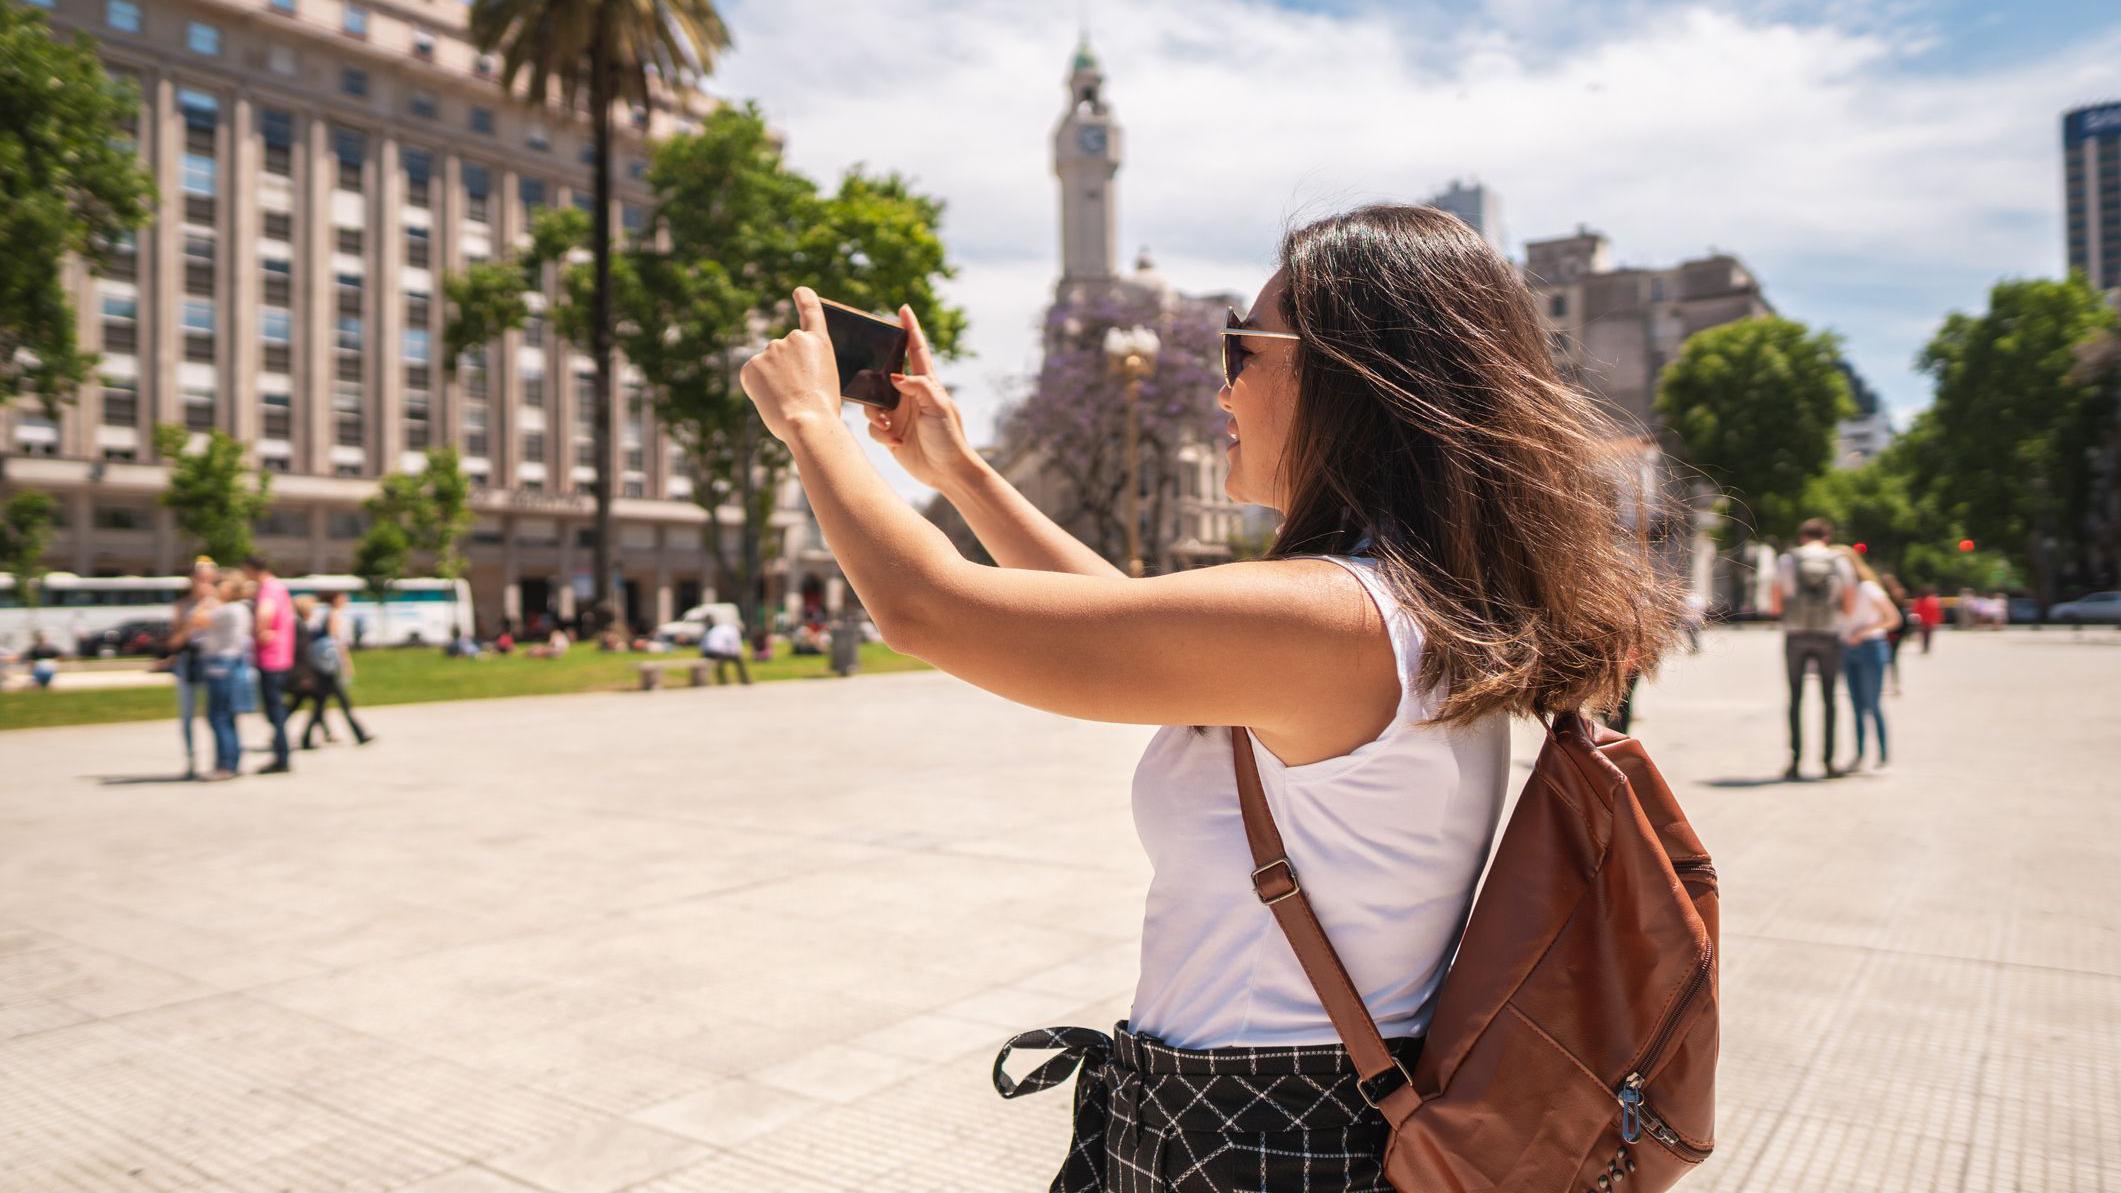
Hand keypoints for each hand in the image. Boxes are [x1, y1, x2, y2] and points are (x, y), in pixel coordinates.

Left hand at [739, 288, 844, 441]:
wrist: (809, 422)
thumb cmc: (821, 410)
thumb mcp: (824, 380)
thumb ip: (806, 367)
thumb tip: (782, 375)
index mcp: (819, 342)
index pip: (811, 311)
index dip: (805, 299)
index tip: (799, 291)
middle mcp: (794, 338)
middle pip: (783, 354)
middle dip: (784, 372)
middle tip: (796, 394)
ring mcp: (771, 349)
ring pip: (766, 367)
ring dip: (772, 381)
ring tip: (786, 400)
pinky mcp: (751, 364)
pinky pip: (752, 377)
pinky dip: (757, 389)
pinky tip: (770, 400)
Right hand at [865, 305, 979, 489]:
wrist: (947, 472)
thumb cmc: (949, 437)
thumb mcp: (938, 407)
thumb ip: (919, 387)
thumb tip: (895, 376)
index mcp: (926, 384)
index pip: (916, 350)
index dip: (910, 329)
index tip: (903, 309)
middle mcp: (910, 395)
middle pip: (884, 375)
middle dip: (874, 379)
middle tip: (872, 384)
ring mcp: (899, 413)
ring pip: (872, 402)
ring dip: (875, 414)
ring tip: (889, 426)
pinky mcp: (891, 432)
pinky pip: (874, 426)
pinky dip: (880, 433)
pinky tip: (895, 441)